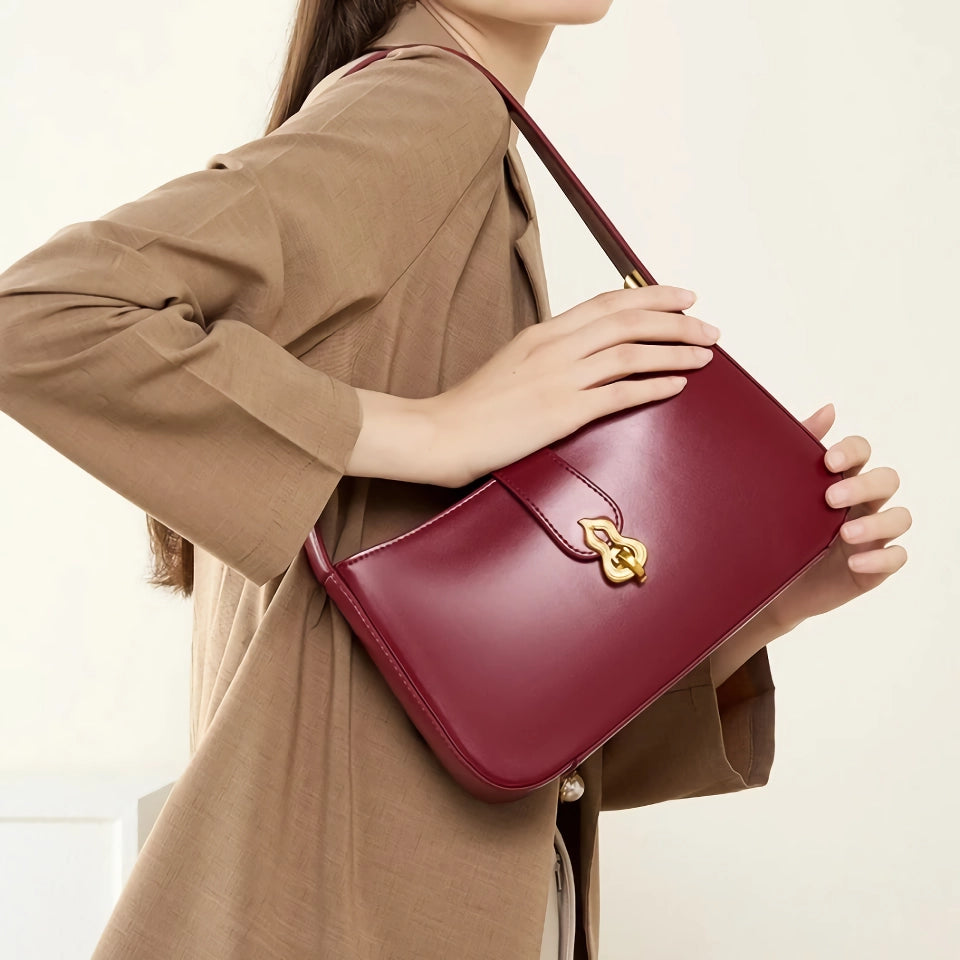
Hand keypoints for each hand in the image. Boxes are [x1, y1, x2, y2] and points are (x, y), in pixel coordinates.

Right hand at [347, 285, 719, 486]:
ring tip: (706, 354)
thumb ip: (548, 354)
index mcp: (544, 332)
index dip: (651, 296)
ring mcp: (560, 378)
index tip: (683, 296)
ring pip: (632, 352)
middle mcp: (556, 347)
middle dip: (676, 321)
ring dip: (675, 350)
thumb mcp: (512, 363)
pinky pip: (620, 394)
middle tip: (709, 327)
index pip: (608, 303)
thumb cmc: (474, 407)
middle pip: (629, 321)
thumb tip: (582, 354)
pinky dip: (654, 386)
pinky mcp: (562, 412)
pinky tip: (678, 385)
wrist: (442, 432)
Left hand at [766, 402, 910, 629]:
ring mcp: (872, 534)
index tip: (828, 460)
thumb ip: (800, 446)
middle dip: (863, 486)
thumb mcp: (781, 488)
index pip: (863, 452)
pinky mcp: (874, 566)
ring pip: (900, 517)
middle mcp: (862, 502)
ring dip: (877, 523)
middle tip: (829, 499)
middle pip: (887, 479)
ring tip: (844, 533)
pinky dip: (881, 559)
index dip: (853, 451)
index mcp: (841, 478)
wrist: (764, 582)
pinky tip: (854, 562)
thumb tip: (829, 409)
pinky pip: (896, 557)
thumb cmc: (775, 529)